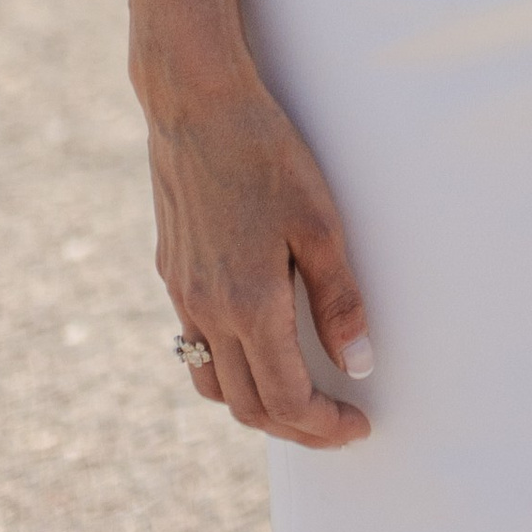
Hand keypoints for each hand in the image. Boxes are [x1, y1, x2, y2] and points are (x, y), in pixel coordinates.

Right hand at [146, 61, 374, 447]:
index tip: (358, 427)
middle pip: (248, 406)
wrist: (196, 104)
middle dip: (296, 428)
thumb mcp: (319, 222)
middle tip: (338, 426)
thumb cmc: (266, 154)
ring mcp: (182, 294)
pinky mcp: (171, 272)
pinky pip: (194, 346)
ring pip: (213, 385)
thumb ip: (338, 299)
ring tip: (300, 399)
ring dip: (256, 406)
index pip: (287, 400)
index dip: (324, 426)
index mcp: (247, 305)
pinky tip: (255, 348)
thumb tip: (359, 365)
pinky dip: (227, 369)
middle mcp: (206, 311)